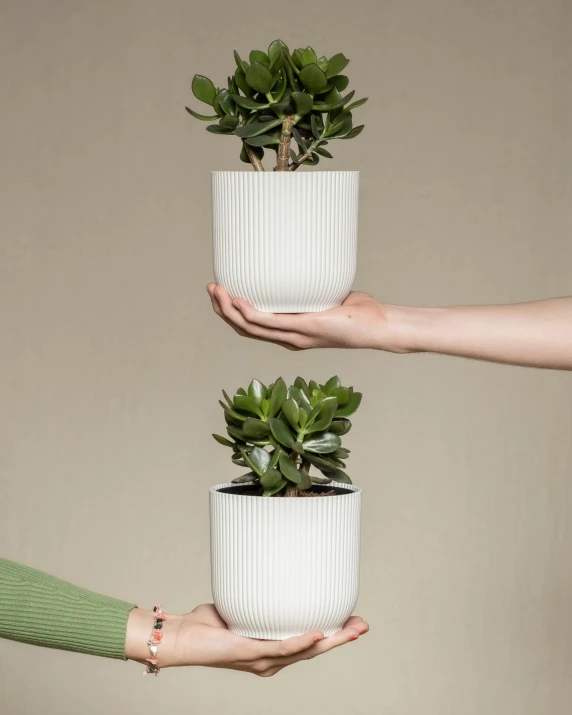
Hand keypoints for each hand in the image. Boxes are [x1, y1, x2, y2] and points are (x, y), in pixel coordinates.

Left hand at [126, 604, 368, 676]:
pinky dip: (302, 641)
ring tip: (353, 629)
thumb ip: (257, 594)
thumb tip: (270, 567)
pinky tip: (317, 634)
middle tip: (364, 626)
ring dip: (332, 640)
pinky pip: (282, 649)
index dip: (334, 634)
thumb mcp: (240, 606)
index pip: (310, 643)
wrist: (180, 638)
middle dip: (342, 638)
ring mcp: (263, 659)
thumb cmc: (206, 624)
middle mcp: (271, 659)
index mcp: (272, 650)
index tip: (354, 621)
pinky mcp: (250, 654)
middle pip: (315, 650)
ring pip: (306, 651)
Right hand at [206, 284, 402, 351]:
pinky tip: (238, 301)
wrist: (378, 326)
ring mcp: (295, 336)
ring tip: (216, 291)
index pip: (252, 327)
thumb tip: (304, 257)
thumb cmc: (359, 312)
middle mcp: (289, 339)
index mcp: (291, 334)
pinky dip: (250, 313)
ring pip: (250, 328)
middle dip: (221, 310)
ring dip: (228, 311)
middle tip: (210, 287)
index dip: (231, 313)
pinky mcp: (305, 329)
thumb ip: (312, 284)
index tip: (219, 292)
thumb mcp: (328, 295)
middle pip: (244, 329)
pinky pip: (270, 323)